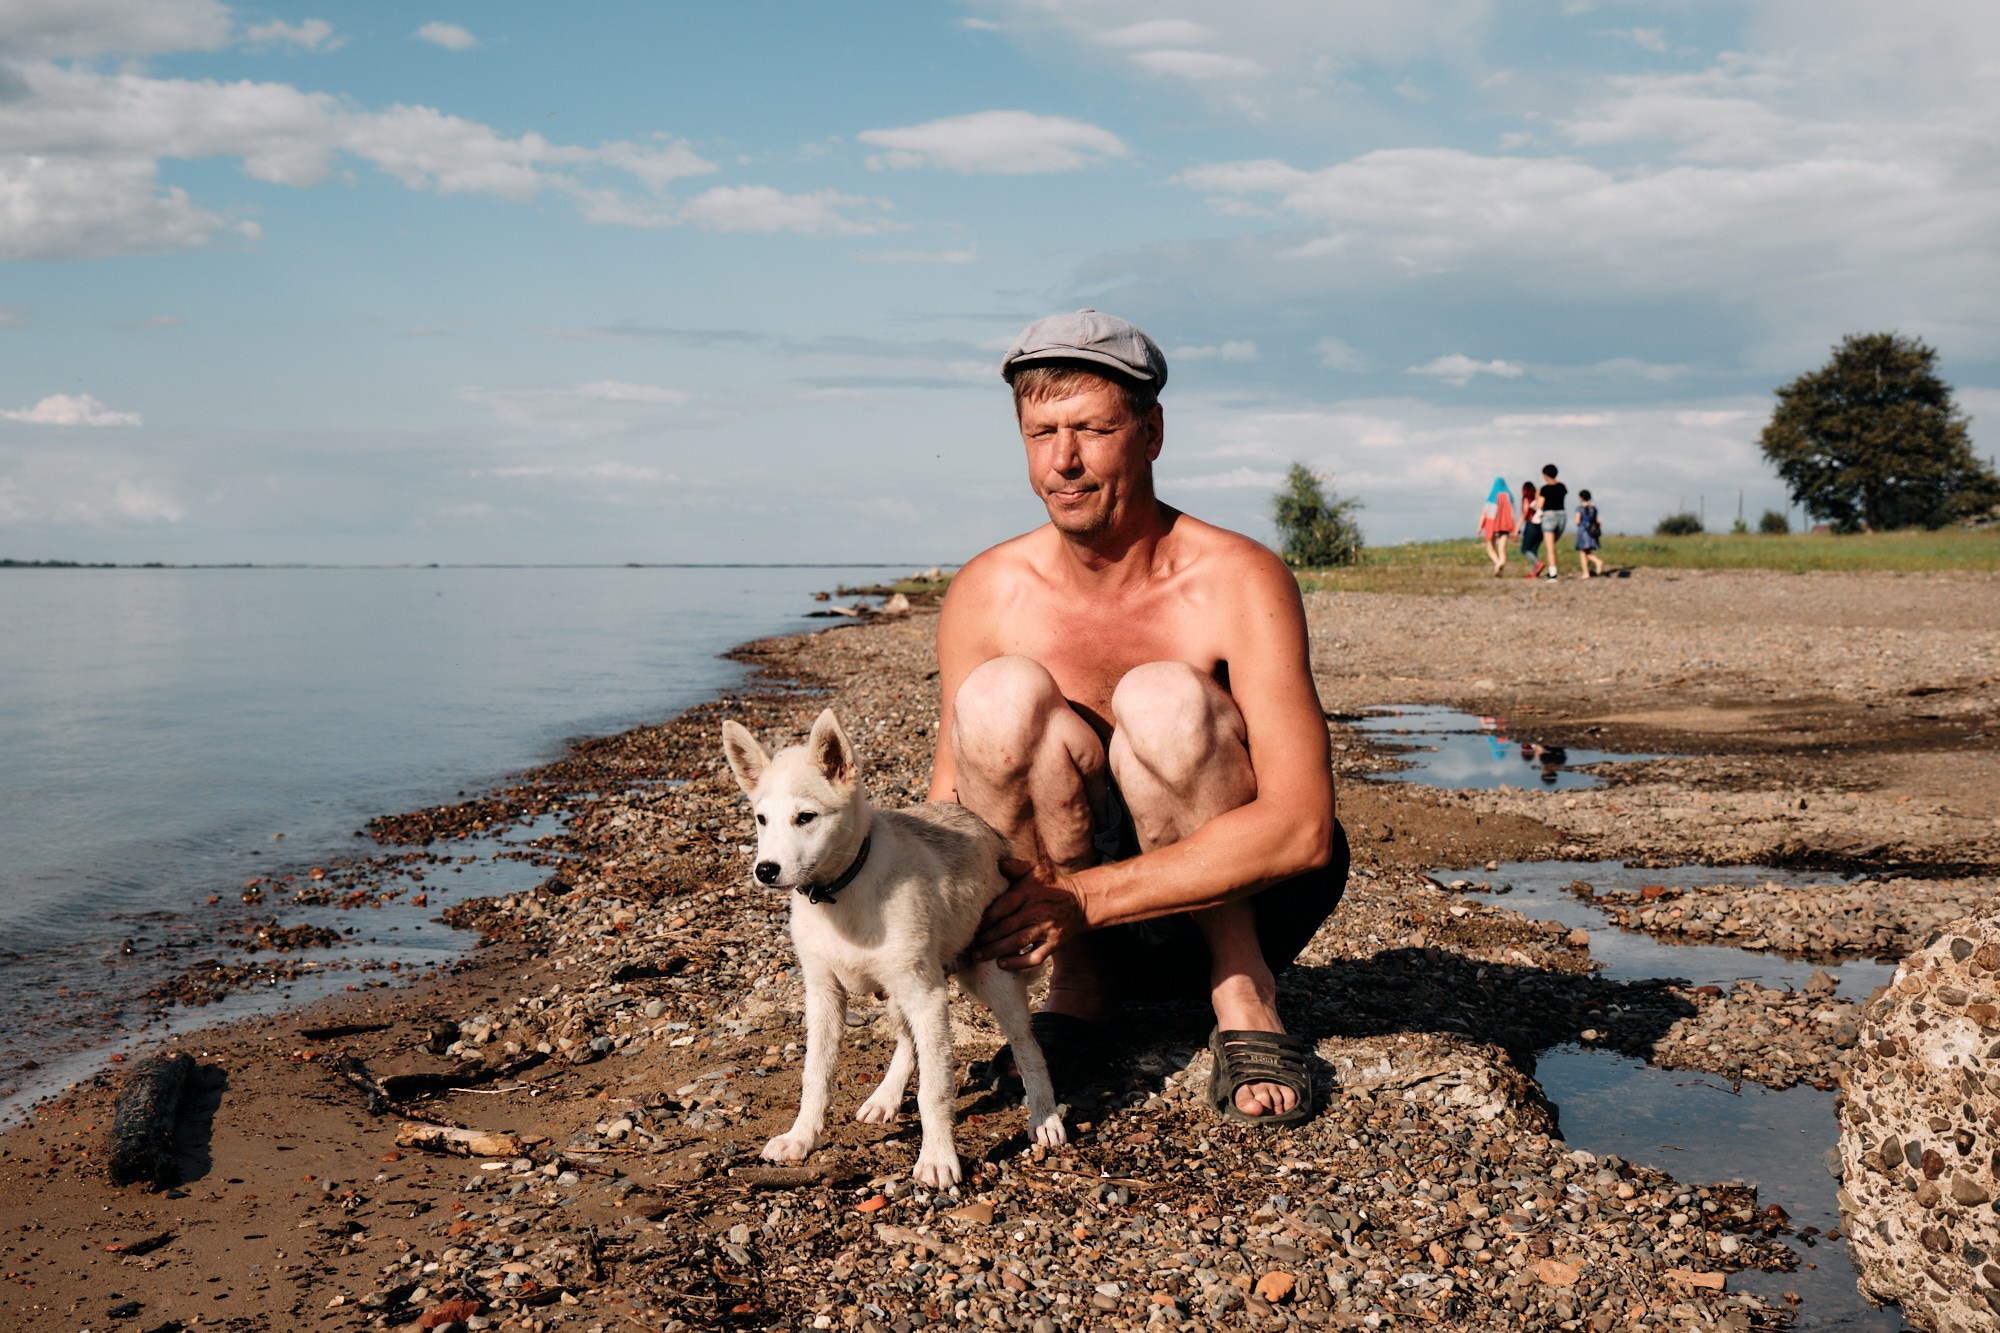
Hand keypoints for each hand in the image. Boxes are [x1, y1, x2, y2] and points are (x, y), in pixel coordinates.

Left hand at [971, 857, 1086, 970]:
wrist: (1081, 902)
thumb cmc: (1052, 885)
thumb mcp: (1037, 870)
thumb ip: (1016, 867)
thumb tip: (997, 863)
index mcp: (1030, 892)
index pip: (1003, 906)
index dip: (985, 918)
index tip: (969, 925)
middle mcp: (1037, 911)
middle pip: (1006, 927)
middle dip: (986, 937)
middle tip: (968, 944)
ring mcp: (1046, 929)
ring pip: (1017, 942)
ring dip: (995, 951)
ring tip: (978, 956)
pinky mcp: (1054, 944)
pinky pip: (1035, 957)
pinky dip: (1018, 962)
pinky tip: (1002, 963)